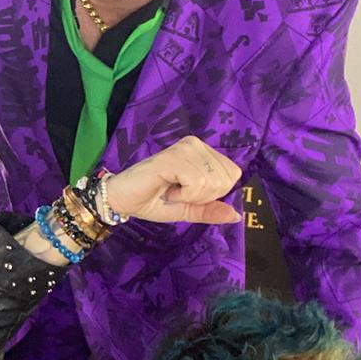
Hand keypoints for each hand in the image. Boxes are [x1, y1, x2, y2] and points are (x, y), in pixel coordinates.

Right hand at [96, 137, 242, 225]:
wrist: (124, 200)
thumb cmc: (154, 201)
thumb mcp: (189, 208)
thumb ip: (211, 210)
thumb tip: (237, 215)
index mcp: (203, 151)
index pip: (233, 174)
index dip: (213, 194)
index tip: (187, 192)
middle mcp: (196, 144)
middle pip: (226, 179)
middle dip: (203, 197)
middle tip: (178, 192)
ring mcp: (185, 148)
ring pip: (212, 182)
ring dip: (191, 196)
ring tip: (171, 189)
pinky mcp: (173, 157)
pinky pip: (197, 182)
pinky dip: (184, 195)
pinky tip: (167, 188)